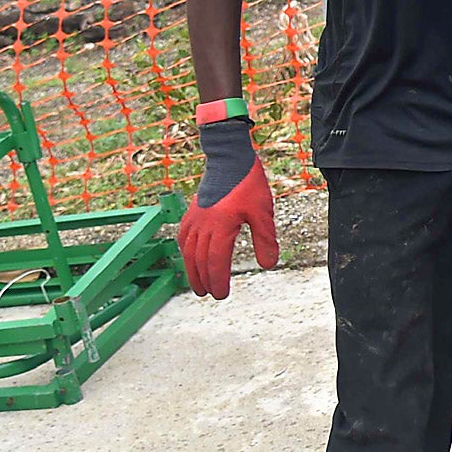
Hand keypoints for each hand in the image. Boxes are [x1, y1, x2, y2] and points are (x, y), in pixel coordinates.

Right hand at [178, 118, 278, 299]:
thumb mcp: (263, 212)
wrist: (229, 157)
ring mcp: (194, 218)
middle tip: (210, 294)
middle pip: (199, 260)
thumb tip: (268, 264)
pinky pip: (183, 236)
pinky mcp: (191, 211)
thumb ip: (265, 240)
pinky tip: (189, 256)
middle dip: (204, 280)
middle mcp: (203, 225)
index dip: (218, 280)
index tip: (221, 294)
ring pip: (188, 251)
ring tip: (198, 284)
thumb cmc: (247, 183)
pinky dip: (185, 251)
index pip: (216, 262)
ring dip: (192, 270)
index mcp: (220, 227)